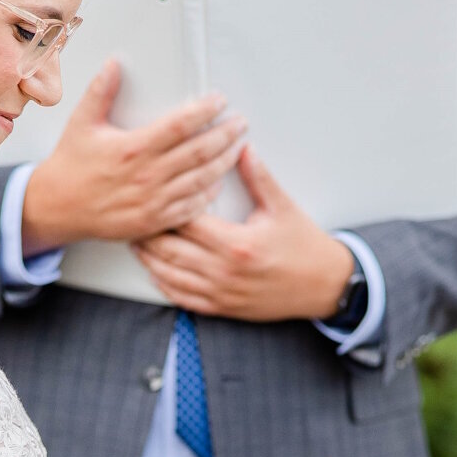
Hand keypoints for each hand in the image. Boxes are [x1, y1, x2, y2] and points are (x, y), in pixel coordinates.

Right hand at [21, 61, 246, 251]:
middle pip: (199, 152)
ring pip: (201, 180)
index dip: (205, 111)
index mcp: (134, 148)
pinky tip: (218, 182)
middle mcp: (147, 175)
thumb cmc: (72, 166)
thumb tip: (115, 63)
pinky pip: (191, 208)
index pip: (180, 125)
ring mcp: (153, 201)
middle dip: (226, 135)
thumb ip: (101, 91)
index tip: (219, 100)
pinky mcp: (154, 221)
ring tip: (238, 147)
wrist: (58, 207)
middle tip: (240, 123)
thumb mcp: (82, 122)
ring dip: (224, 162)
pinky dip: (208, 194)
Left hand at [132, 147, 356, 321]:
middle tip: (133, 216)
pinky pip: (183, 299)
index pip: (187, 222)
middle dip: (148, 233)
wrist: (323, 286)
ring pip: (169, 277)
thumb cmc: (304, 247)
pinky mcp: (222, 308)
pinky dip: (163, 285)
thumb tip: (241, 148)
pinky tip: (154, 271)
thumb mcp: (283, 207)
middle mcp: (224, 272)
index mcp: (236, 244)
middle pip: (169, 250)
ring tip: (136, 241)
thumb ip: (258, 177)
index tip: (152, 194)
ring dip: (149, 259)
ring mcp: (221, 293)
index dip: (165, 207)